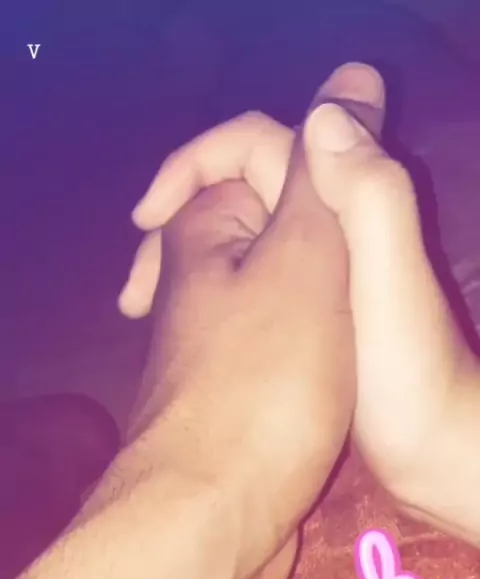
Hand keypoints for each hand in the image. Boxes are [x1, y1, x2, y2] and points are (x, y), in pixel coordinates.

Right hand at [123, 62, 479, 542]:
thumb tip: (320, 114)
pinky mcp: (308, 311)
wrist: (433, 450)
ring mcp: (317, 270)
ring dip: (179, 263)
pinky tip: (180, 332)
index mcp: (345, 204)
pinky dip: (203, 294)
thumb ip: (370, 195)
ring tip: (142, 315)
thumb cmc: (410, 376)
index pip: (256, 144)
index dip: (193, 165)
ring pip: (231, 239)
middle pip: (232, 193)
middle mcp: (330, 225)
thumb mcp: (390, 282)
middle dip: (173, 224)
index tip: (144, 219)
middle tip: (134, 296)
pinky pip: (242, 281)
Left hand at [125, 96, 355, 578]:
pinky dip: (307, 341)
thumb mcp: (306, 261)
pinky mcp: (229, 394)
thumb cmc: (264, 385)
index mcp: (203, 234)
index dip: (303, 151)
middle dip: (319, 232)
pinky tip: (331, 368)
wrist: (213, 516)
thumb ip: (326, 174)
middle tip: (357, 265)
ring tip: (353, 319)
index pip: (243, 150)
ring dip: (319, 291)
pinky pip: (273, 342)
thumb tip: (347, 85)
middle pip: (264, 220)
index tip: (346, 184)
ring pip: (275, 286)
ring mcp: (208, 342)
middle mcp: (193, 281)